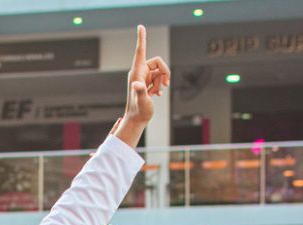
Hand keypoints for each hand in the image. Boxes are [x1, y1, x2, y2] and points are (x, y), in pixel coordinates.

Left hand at [114, 25, 169, 147]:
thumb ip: (140, 91)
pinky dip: (160, 85)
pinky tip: (157, 95)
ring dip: (161, 82)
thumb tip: (137, 84)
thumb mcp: (142, 101)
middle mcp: (139, 72)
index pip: (140, 51)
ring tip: (156, 94)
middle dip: (164, 73)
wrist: (136, 120)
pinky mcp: (146, 82)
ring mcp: (143, 77)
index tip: (140, 26)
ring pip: (159, 71)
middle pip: (157, 62)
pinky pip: (158, 78)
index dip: (142, 38)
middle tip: (165, 86)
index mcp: (137, 72)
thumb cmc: (139, 111)